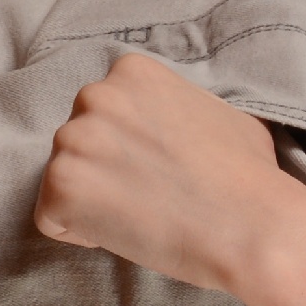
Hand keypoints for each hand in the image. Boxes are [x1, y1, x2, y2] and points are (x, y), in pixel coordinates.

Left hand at [34, 49, 305, 300]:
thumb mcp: (220, 112)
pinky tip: (130, 231)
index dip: (132, 151)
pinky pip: (51, 218)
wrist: (253, 225)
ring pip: (65, 179)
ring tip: (145, 215)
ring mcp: (72, 140)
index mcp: (130, 72)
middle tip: (154, 197)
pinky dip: (82, 233)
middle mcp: (94, 96)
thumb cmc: (249, 176)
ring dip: (96, 203)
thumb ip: (179, 108)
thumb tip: (174, 123)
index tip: (163, 170)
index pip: (106, 114)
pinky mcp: (59, 187)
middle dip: (107, 173)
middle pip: (80, 143)